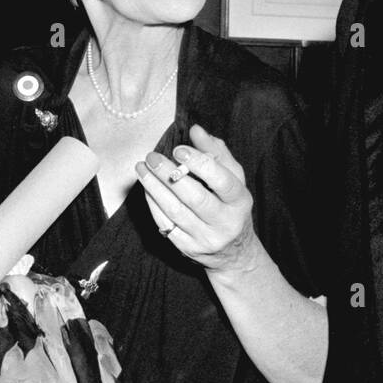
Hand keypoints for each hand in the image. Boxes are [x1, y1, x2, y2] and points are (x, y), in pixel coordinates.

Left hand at [136, 123, 258, 273]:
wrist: (234, 252)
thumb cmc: (230, 205)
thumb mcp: (233, 178)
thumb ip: (216, 152)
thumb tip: (195, 130)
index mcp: (240, 201)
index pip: (222, 181)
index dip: (199, 164)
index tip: (178, 149)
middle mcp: (226, 223)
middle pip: (195, 198)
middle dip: (169, 175)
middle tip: (152, 157)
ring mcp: (206, 238)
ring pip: (175, 212)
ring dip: (154, 188)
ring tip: (142, 169)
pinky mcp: (188, 249)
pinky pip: (165, 224)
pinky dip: (153, 204)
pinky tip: (146, 188)